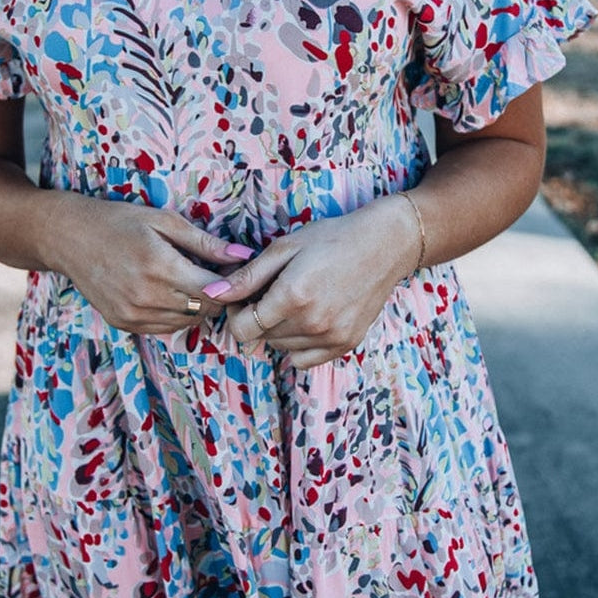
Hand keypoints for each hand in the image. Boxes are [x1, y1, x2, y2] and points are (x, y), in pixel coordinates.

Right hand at [44, 194, 253, 334]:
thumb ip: (205, 243)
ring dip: (198, 306)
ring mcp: (133, 315)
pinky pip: (165, 328)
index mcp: (159, 266)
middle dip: (217, 294)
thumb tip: (243, 256)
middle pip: (203, 309)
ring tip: (192, 281)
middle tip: (215, 275)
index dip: (231, 283)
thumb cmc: (119, 222)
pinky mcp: (124, 324)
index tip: (233, 270)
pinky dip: (177, 314)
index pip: (213, 291)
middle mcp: (146, 296)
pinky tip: (171, 293)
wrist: (69, 238)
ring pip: (187, 322)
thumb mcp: (164, 221)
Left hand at [203, 197, 414, 368]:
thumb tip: (212, 294)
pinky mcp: (345, 344)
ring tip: (293, 300)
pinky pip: (305, 360)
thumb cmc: (331, 238)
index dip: (235, 313)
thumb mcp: (284, 248)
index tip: (244, 297)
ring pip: (281, 348)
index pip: (241, 329)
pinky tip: (307, 319)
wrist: (384, 245)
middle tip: (271, 292)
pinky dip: (298, 345)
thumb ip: (247, 276)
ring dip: (278, 330)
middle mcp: (311, 323)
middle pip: (261, 339)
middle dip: (257, 318)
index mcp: (292, 296)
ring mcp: (331, 337)